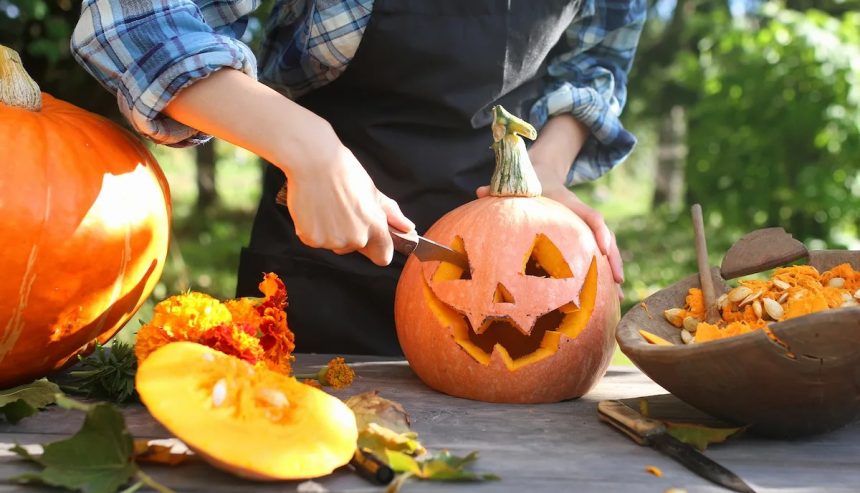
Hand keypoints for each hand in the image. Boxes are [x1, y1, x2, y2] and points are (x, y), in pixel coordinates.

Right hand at [283, 124, 414, 265]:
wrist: (313, 161)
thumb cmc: (343, 171)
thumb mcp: (372, 191)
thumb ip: (391, 214)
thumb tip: (407, 227)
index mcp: (374, 226)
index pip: (383, 257)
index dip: (378, 248)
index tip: (373, 239)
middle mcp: (355, 238)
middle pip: (354, 247)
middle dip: (350, 233)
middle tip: (342, 209)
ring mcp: (332, 240)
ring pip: (334, 244)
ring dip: (331, 231)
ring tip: (327, 206)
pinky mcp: (311, 239)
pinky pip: (315, 240)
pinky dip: (313, 229)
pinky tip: (314, 209)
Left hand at [475, 183, 622, 285]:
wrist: (543, 172)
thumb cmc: (529, 184)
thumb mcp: (517, 185)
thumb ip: (499, 189)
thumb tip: (478, 192)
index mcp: (568, 203)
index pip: (589, 215)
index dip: (598, 231)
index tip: (604, 248)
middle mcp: (581, 216)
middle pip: (605, 237)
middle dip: (613, 260)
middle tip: (617, 282)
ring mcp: (585, 227)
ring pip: (606, 250)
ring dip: (612, 272)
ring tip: (617, 300)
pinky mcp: (584, 237)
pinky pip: (597, 256)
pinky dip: (603, 275)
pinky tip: (604, 298)